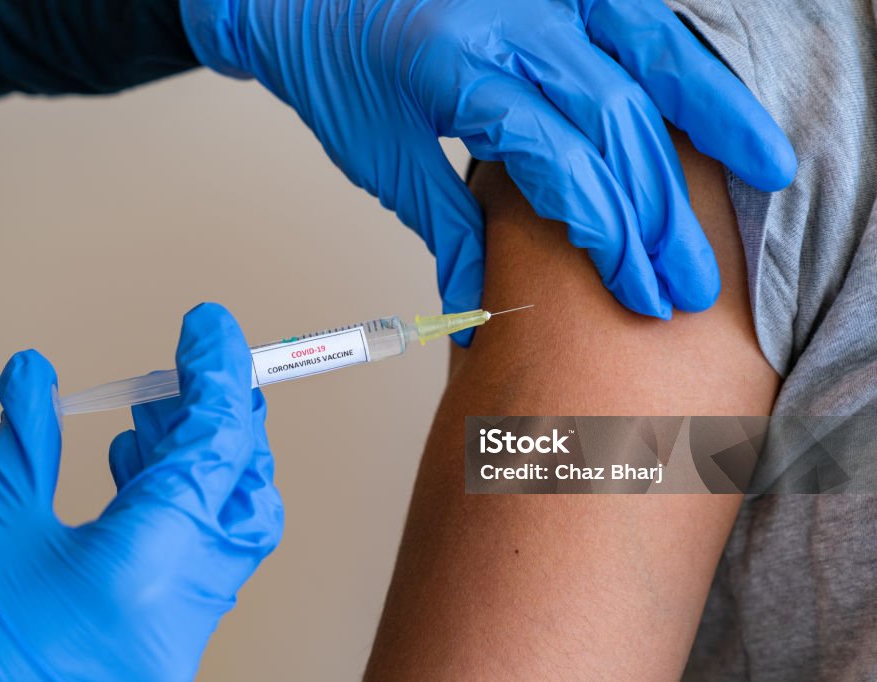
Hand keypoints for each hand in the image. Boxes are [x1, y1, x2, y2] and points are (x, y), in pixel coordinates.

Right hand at [0, 303, 282, 680]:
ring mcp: (171, 647)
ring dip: (196, 464)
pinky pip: (193, 570)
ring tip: (153, 414)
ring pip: (224, 535)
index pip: (217, 450)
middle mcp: (178, 620)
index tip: (211, 328)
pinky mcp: (152, 656)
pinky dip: (177, 511)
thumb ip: (25, 438)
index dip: (220, 376)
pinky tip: (137, 472)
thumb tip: (37, 375)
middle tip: (195, 373)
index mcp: (145, 574)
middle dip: (224, 424)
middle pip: (243, 497)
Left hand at [182, 0, 796, 339]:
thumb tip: (480, 307)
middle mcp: (508, 15)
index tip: (631, 286)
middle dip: (658, 207)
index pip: (555, 154)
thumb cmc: (336, 69)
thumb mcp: (379, 157)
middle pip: (613, 116)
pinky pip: (638, 19)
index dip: (603, 227)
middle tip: (686, 280)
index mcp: (452, 64)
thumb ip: (444, 224)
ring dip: (712, 118)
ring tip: (768, 176)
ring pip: (648, 53)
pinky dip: (687, 63)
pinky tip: (721, 105)